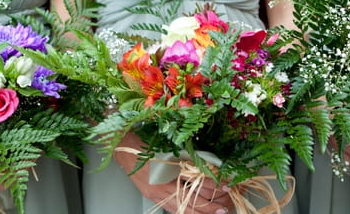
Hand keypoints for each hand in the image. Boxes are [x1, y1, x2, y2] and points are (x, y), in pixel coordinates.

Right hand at [114, 133, 233, 213]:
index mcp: (167, 174)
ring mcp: (156, 194)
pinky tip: (194, 212)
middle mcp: (161, 188)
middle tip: (225, 207)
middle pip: (190, 203)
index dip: (213, 188)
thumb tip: (209, 168)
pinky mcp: (151, 195)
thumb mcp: (170, 149)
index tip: (227, 187)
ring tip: (215, 212)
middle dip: (210, 207)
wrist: (122, 146)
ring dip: (200, 213)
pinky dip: (185, 211)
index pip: (195, 186)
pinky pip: (172, 208)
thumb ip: (188, 159)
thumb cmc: (144, 143)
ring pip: (182, 210)